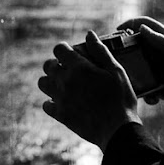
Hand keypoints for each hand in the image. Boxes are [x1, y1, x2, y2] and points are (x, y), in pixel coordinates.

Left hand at [38, 30, 141, 150]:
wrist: (118, 130)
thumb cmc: (121, 98)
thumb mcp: (116, 71)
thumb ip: (101, 51)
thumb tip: (89, 34)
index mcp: (80, 68)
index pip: (59, 49)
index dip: (64, 49)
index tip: (71, 53)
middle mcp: (66, 81)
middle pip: (48, 65)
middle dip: (56, 63)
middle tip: (69, 68)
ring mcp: (61, 99)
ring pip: (43, 83)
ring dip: (51, 80)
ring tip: (64, 83)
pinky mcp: (61, 115)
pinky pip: (46, 104)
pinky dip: (51, 101)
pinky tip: (63, 101)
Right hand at [117, 16, 163, 104]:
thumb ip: (161, 40)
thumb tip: (143, 28)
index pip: (144, 25)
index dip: (130, 24)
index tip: (116, 31)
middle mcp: (161, 53)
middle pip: (138, 49)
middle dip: (129, 57)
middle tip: (118, 63)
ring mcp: (162, 69)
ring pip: (141, 71)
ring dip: (138, 80)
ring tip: (138, 87)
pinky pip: (150, 90)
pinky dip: (149, 95)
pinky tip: (152, 99)